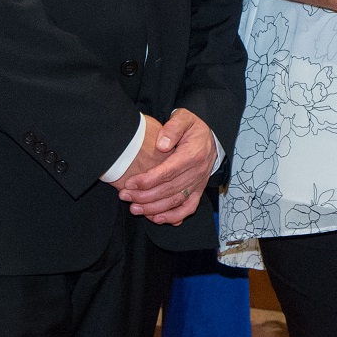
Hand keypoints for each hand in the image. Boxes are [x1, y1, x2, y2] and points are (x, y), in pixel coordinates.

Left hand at [115, 109, 217, 224]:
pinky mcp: (198, 191)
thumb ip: (172, 128)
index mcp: (193, 154)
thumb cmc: (192, 127)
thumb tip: (161, 145)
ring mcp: (199, 184)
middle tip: (125, 196)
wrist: (211, 137)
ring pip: (175, 202)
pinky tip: (156, 218)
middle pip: (168, 189)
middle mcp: (197, 172)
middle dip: (144, 196)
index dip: (147, 180)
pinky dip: (172, 217)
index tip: (130, 183)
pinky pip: (187, 209)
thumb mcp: (184, 118)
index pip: (168, 172)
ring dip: (153, 209)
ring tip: (134, 208)